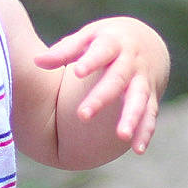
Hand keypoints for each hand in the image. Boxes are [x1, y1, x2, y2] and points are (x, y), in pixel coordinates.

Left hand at [35, 16, 168, 153]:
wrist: (146, 40)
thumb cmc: (106, 40)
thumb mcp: (88, 37)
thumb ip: (64, 50)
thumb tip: (37, 62)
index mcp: (113, 43)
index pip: (102, 52)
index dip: (90, 62)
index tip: (76, 72)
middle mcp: (131, 62)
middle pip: (117, 80)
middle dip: (102, 98)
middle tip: (83, 116)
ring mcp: (142, 80)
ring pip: (138, 99)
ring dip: (131, 118)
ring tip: (121, 136)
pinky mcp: (150, 97)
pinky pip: (150, 115)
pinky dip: (145, 132)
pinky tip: (138, 150)